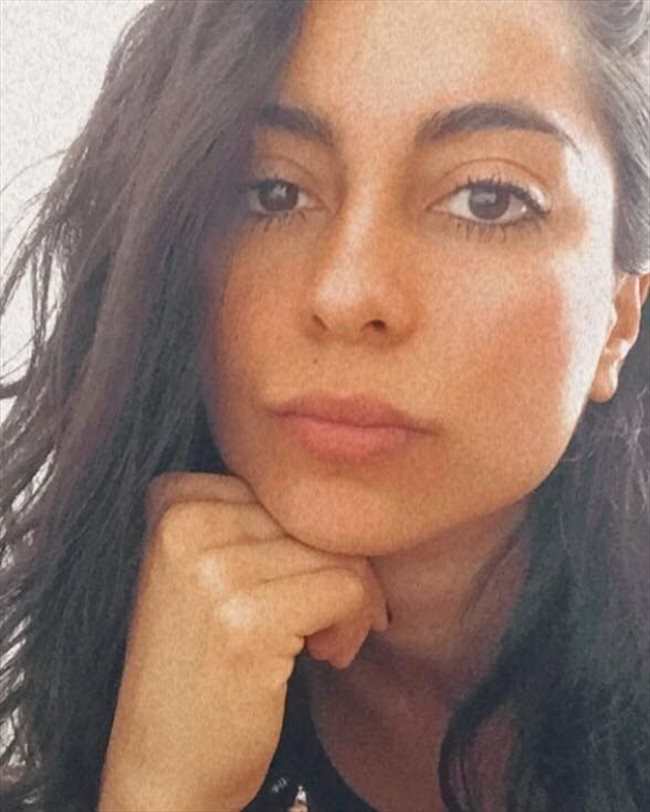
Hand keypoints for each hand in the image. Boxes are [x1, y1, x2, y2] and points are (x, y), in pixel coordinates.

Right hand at [98, 472, 388, 811]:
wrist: (165, 764)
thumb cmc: (202, 662)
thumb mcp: (205, 568)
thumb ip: (253, 520)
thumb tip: (348, 500)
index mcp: (172, 502)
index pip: (282, 487)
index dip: (303, 538)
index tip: (297, 583)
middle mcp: (184, 525)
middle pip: (312, 517)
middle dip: (334, 570)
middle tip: (319, 622)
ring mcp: (212, 572)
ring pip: (338, 552)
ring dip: (348, 602)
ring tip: (318, 642)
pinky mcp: (247, 621)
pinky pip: (347, 589)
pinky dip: (352, 625)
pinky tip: (324, 657)